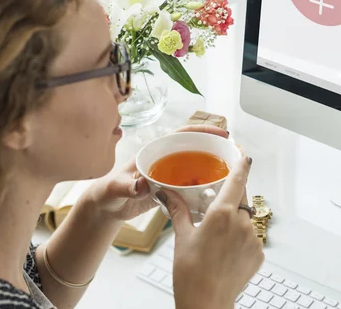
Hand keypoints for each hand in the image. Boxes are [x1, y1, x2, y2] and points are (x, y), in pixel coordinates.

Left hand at [85, 125, 229, 221]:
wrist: (106, 209)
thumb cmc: (108, 193)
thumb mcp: (116, 188)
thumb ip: (128, 186)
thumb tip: (142, 184)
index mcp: (155, 151)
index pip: (182, 134)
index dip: (202, 131)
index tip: (221, 133)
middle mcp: (165, 160)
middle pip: (194, 148)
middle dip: (214, 148)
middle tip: (234, 154)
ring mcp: (170, 175)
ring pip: (196, 167)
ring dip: (212, 169)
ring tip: (230, 173)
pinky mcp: (171, 190)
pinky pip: (192, 186)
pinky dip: (204, 188)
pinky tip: (215, 193)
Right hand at [157, 156, 263, 308]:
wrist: (206, 303)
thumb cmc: (191, 273)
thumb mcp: (182, 237)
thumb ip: (178, 210)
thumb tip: (166, 193)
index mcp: (222, 213)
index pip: (237, 180)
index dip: (242, 165)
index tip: (245, 156)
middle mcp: (241, 223)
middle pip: (242, 198)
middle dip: (232, 198)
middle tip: (217, 207)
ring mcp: (253, 238)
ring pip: (246, 219)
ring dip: (235, 221)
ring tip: (218, 238)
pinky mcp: (259, 253)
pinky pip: (251, 237)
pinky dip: (241, 239)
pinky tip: (226, 252)